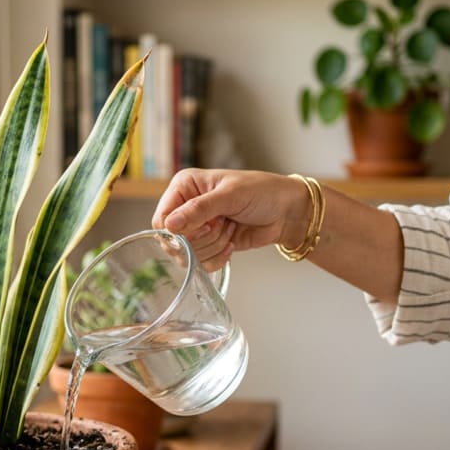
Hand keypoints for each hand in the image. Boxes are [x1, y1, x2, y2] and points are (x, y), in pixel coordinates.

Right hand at [151, 169, 309, 270]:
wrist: (287, 212)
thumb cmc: (262, 192)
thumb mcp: (230, 196)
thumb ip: (199, 209)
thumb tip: (169, 225)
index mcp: (184, 187)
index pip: (162, 218)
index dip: (180, 230)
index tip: (206, 225)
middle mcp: (186, 207)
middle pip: (173, 241)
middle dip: (202, 238)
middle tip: (223, 224)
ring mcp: (197, 228)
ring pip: (188, 255)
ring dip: (214, 246)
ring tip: (231, 228)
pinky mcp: (209, 246)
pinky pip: (201, 263)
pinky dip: (218, 258)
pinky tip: (232, 243)